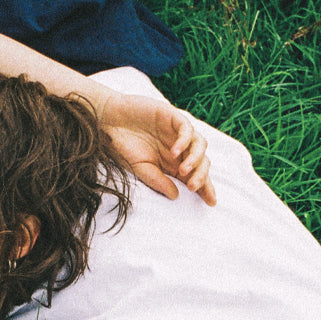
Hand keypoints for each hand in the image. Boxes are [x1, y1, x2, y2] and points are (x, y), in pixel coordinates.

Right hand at [99, 92, 215, 205]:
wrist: (109, 122)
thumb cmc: (124, 146)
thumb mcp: (141, 170)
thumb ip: (159, 181)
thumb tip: (176, 195)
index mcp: (175, 163)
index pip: (196, 175)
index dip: (206, 188)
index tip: (211, 202)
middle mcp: (181, 148)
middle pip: (202, 162)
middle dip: (201, 176)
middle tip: (192, 187)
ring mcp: (178, 132)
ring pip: (200, 145)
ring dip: (195, 159)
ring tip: (183, 171)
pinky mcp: (172, 116)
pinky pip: (186, 128)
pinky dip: (184, 141)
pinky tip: (174, 152)